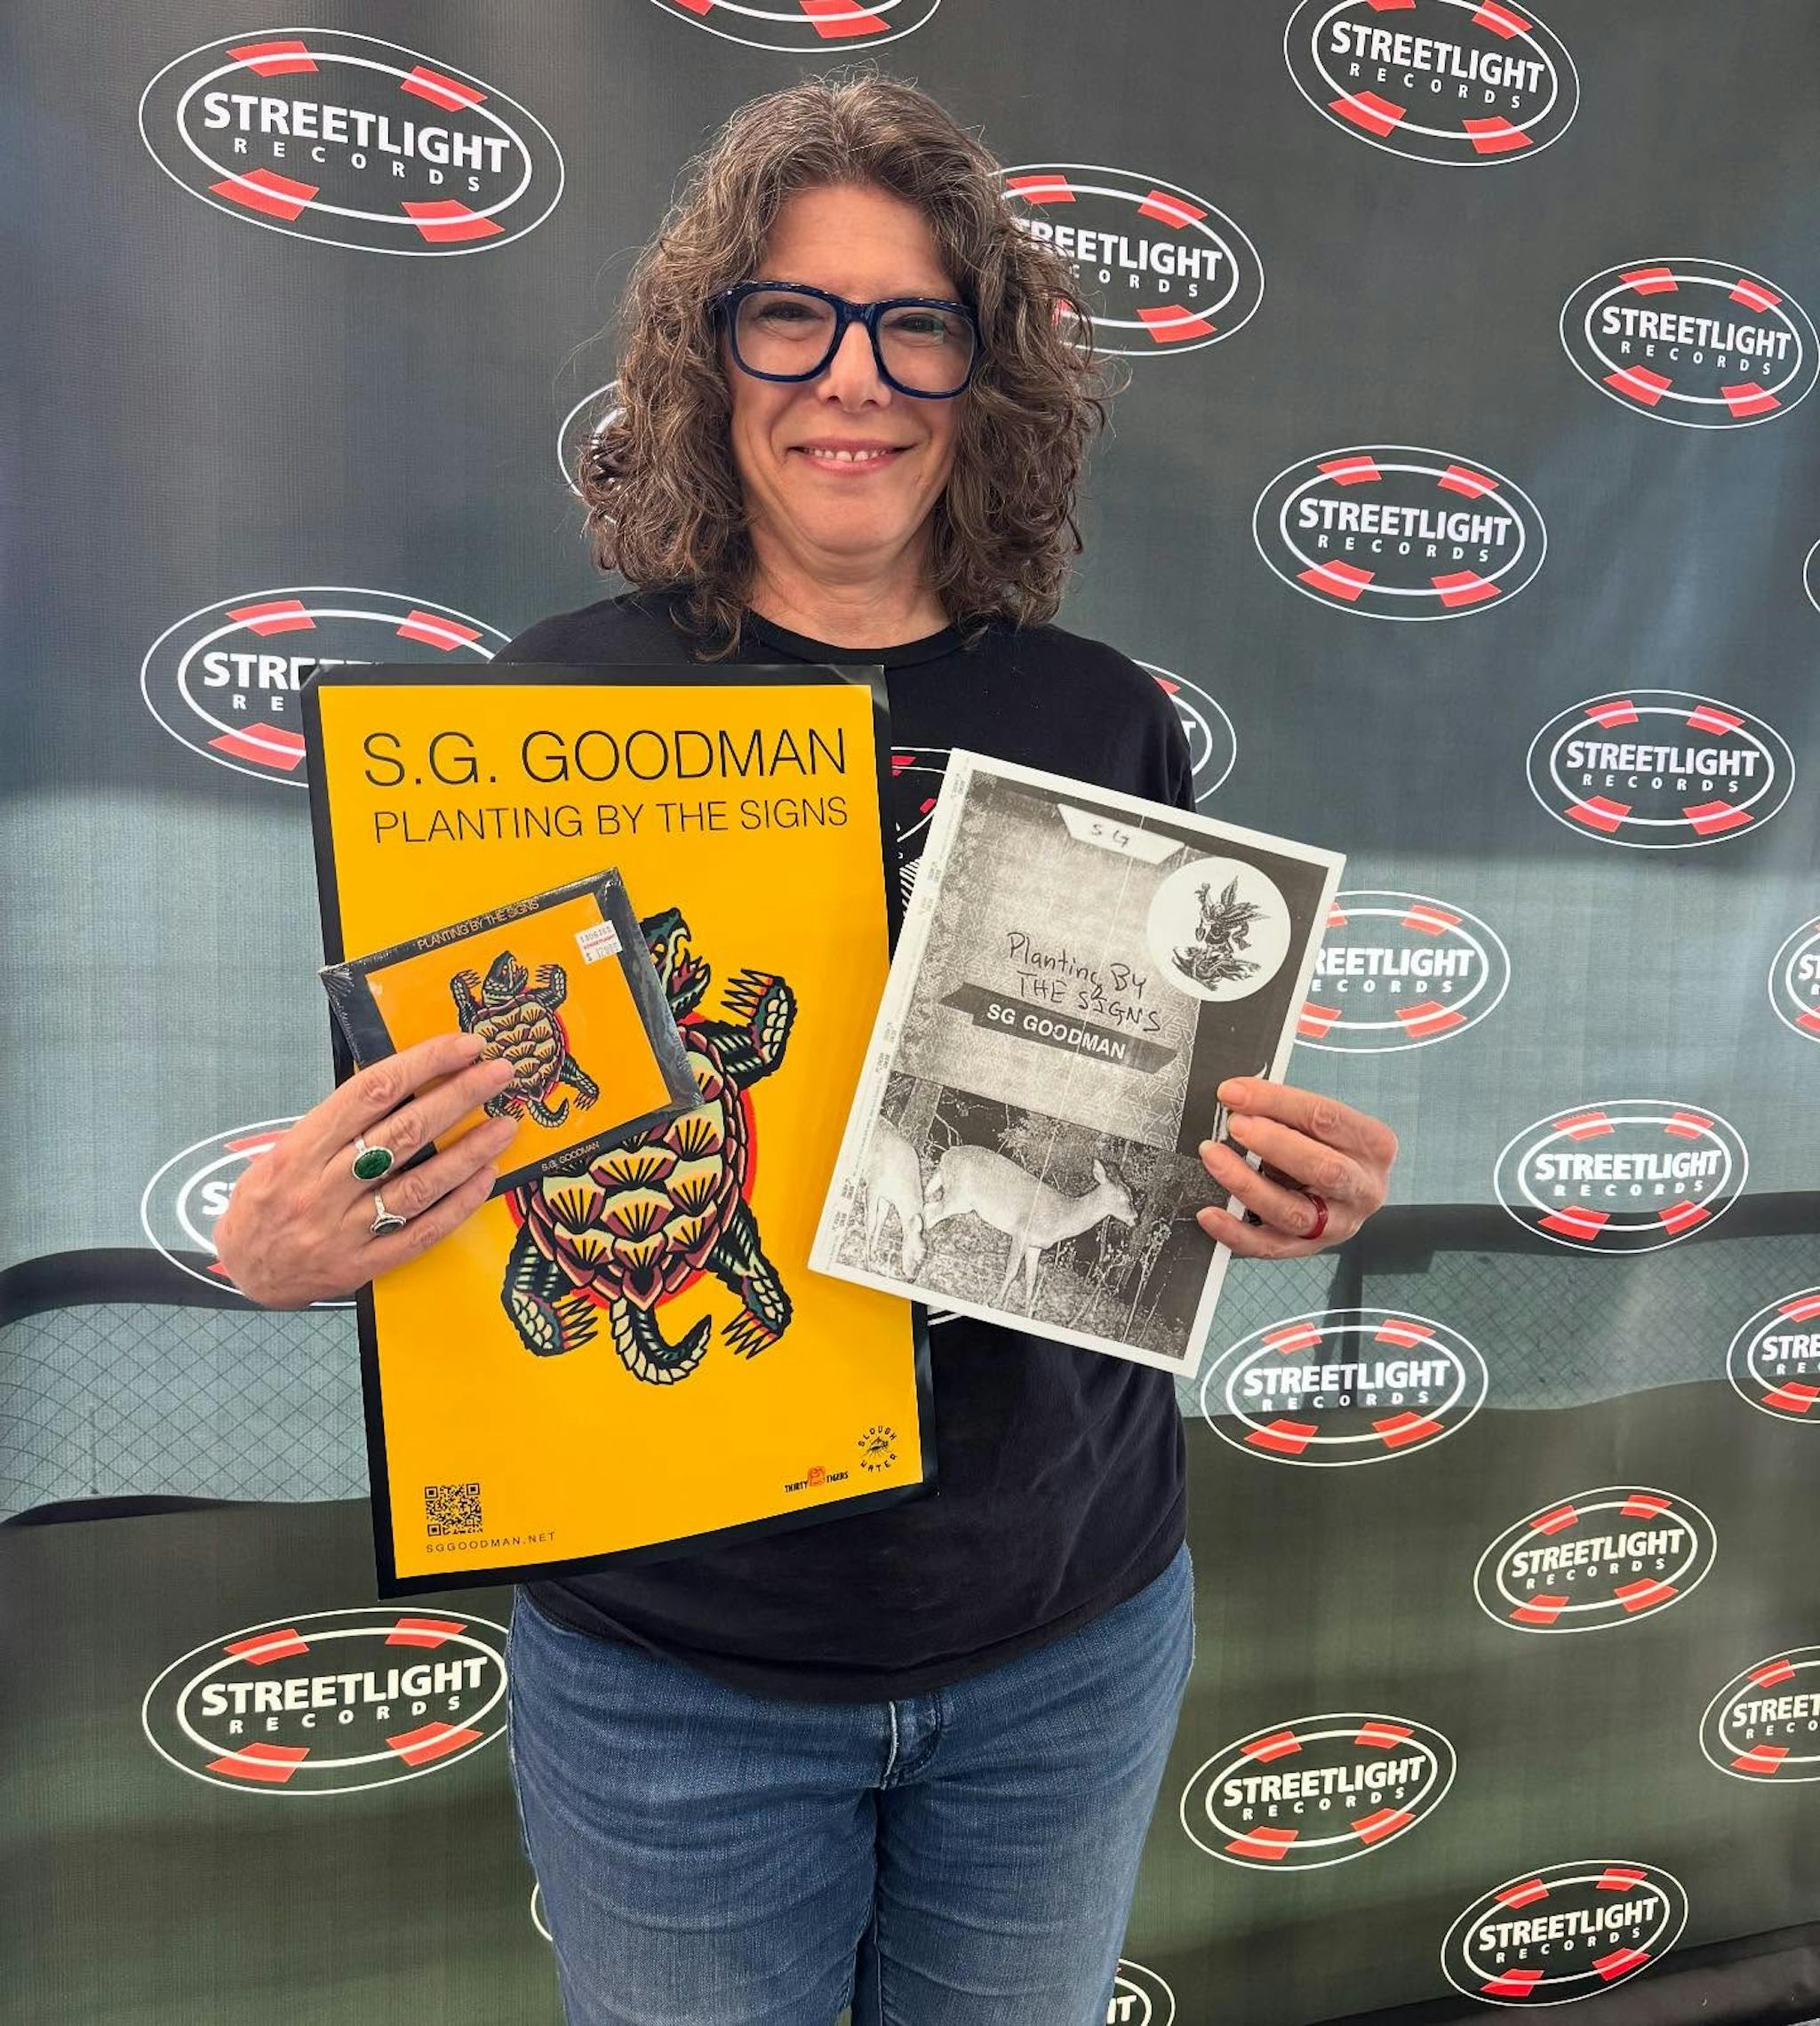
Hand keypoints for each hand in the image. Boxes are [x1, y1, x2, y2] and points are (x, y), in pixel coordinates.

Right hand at [213, 1032, 519, 1306]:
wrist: (244, 1274)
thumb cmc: (268, 1200)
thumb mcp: (284, 1151)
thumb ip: (336, 1124)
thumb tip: (404, 1084)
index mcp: (300, 1149)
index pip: (371, 1093)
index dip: (423, 1064)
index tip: (463, 1046)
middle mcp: (322, 1188)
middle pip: (404, 1133)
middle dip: (458, 1096)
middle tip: (499, 1073)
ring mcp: (345, 1231)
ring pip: (420, 1184)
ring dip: (470, 1152)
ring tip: (506, 1126)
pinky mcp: (364, 1266)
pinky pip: (421, 1232)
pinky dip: (458, 1204)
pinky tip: (486, 1177)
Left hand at [1195, 1077, 1397, 1258]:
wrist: (1346, 1191)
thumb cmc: (1327, 1147)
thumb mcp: (1319, 1124)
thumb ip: (1285, 1112)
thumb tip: (1236, 1098)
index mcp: (1373, 1145)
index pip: (1326, 1118)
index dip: (1276, 1102)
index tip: (1234, 1092)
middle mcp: (1364, 1188)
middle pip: (1323, 1169)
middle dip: (1273, 1144)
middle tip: (1235, 1125)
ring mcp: (1339, 1224)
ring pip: (1294, 1212)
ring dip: (1248, 1185)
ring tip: (1214, 1158)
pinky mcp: (1309, 1248)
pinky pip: (1270, 1246)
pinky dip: (1236, 1232)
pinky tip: (1210, 1213)